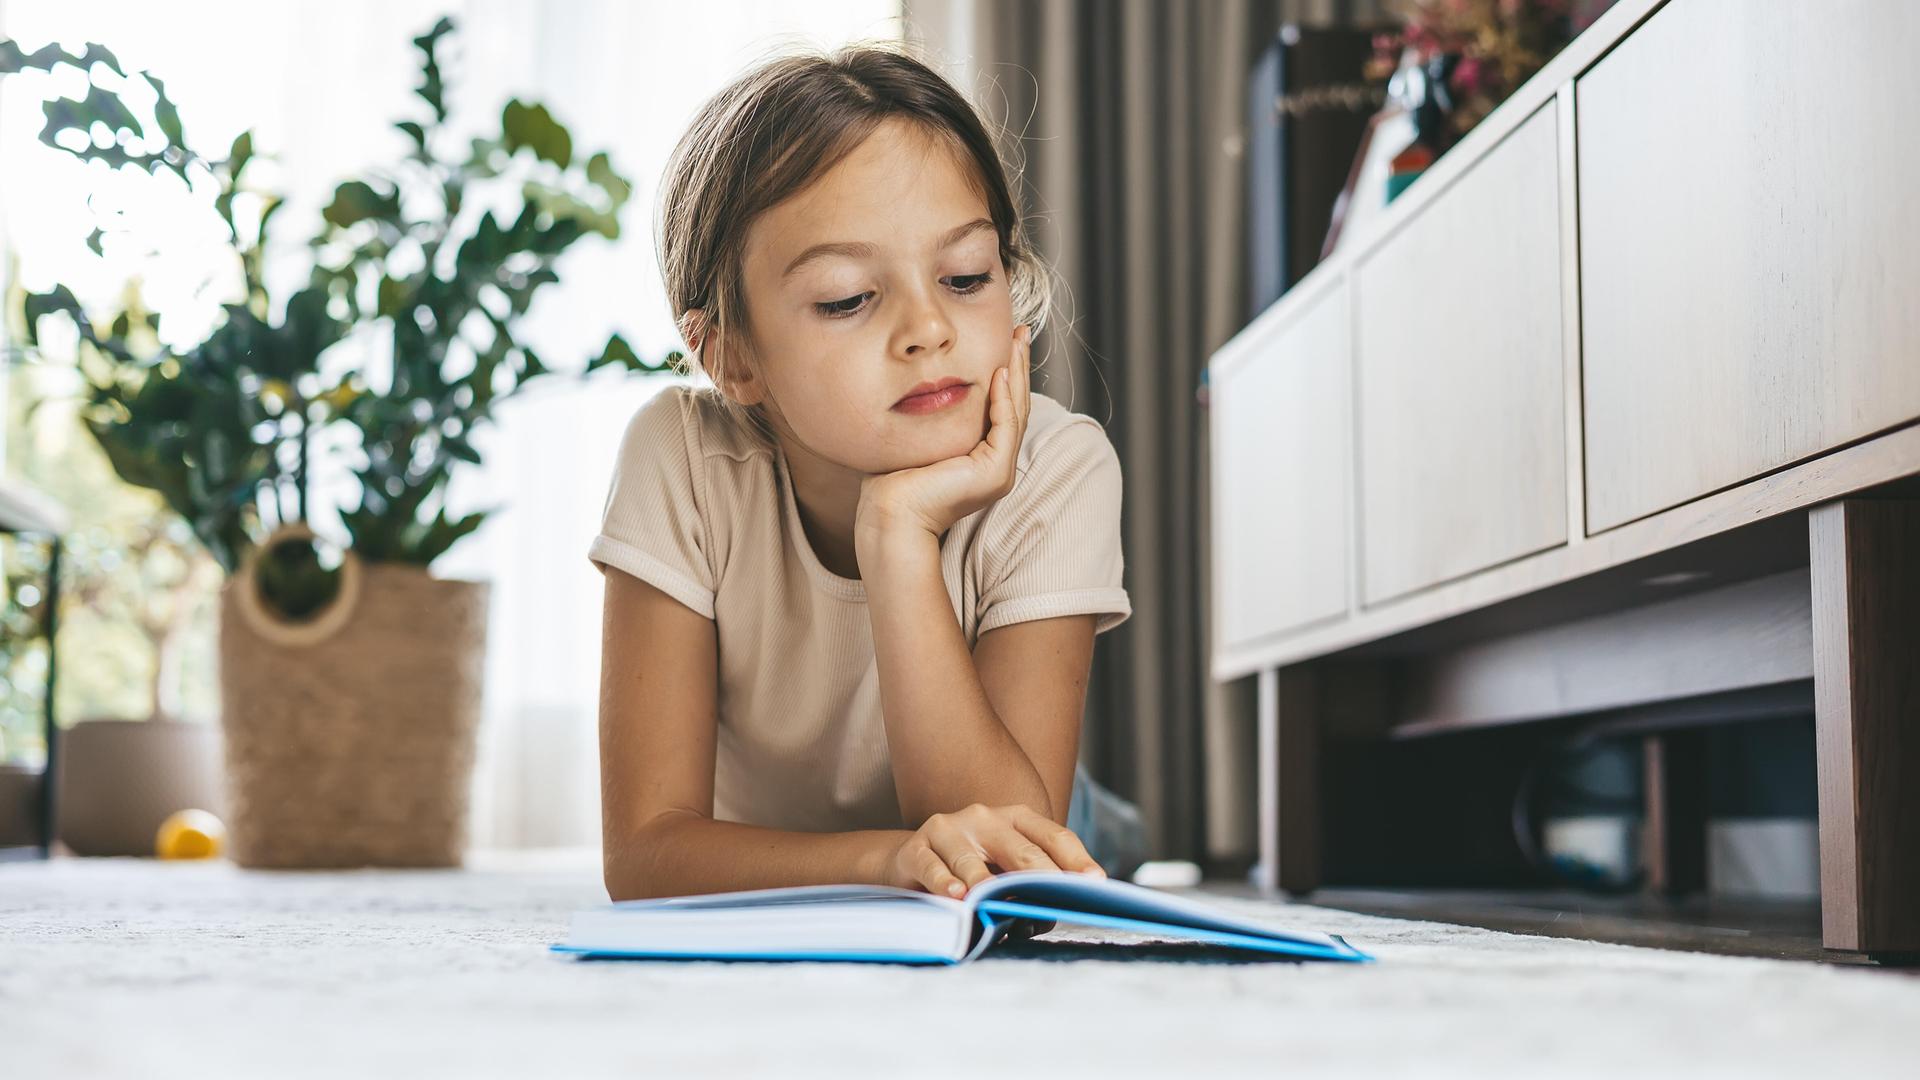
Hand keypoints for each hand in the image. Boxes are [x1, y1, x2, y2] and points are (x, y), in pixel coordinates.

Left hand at [856, 324, 1031, 540]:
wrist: (889, 512)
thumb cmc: (892, 478)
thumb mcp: (918, 434)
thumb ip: (931, 412)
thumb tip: (924, 379)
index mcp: (980, 457)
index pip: (1000, 407)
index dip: (1005, 372)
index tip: (1003, 340)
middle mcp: (995, 464)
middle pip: (1014, 404)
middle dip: (1018, 365)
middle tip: (1020, 331)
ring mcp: (999, 470)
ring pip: (1016, 411)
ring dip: (1017, 373)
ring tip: (1017, 341)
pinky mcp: (995, 472)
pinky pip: (1005, 425)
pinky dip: (1004, 397)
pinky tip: (999, 371)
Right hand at [881, 802, 1105, 897]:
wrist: (912, 861)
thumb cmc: (971, 868)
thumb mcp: (1003, 867)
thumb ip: (1030, 881)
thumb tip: (1055, 912)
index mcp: (1014, 819)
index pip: (1052, 836)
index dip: (1076, 859)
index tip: (1096, 882)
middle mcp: (984, 818)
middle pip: (1019, 848)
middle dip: (1042, 874)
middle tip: (1057, 895)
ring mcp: (948, 830)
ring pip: (971, 859)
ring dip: (984, 883)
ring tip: (994, 900)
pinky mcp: (915, 848)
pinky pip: (932, 866)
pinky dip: (944, 882)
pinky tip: (956, 896)